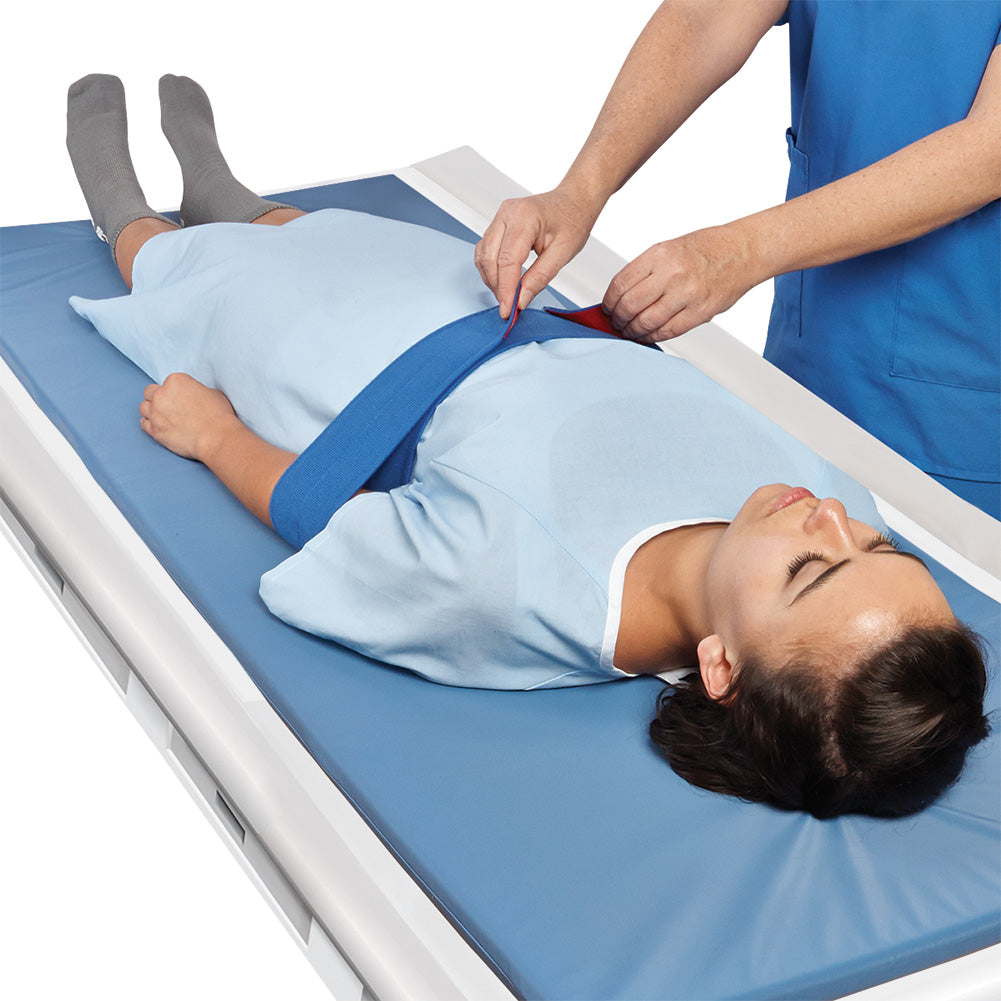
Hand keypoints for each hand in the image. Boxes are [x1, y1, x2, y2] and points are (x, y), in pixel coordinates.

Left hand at [139, 372, 238, 461]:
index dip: (173, 391)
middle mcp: (162, 395)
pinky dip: (150, 424)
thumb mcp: (212, 393)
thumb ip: (197, 391)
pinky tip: (159, 426)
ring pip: (144, 408)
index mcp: (176, 381)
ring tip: (164, 417)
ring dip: (152, 411)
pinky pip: (143, 424)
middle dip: (158, 398)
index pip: (167, 382)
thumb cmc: (219, 415)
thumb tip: (194, 396)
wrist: (216, 437)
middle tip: (169, 406)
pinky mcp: (155, 430)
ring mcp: (156, 413)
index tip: (180, 398)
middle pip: (149, 392)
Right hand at [474, 187, 599, 318]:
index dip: (505, 290)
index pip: (507, 261)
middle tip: (510, 307)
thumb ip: (540, 278)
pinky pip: (485, 250)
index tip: (508, 311)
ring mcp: (499, 217)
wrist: (574, 200)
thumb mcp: (563, 253)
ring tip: (508, 295)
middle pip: (489, 259)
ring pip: (483, 256)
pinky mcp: (497, 224)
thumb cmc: (573, 220)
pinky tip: (504, 281)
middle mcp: (506, 214)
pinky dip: (491, 269)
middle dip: (497, 287)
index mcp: (524, 217)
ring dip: (492, 280)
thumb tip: (521, 300)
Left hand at [603, 225, 757, 342]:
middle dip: (617, 319)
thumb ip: (645, 271)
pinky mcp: (700, 312)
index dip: (608, 302)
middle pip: (630, 306)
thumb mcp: (668, 249)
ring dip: (631, 331)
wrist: (742, 251)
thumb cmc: (705, 249)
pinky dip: (651, 337)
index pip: (620, 284)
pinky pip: (667, 332)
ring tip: (628, 331)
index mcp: (659, 255)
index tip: (606, 308)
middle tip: (615, 323)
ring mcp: (686, 294)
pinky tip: (646, 336)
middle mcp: (671, 274)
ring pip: (646, 322)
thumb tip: (620, 296)